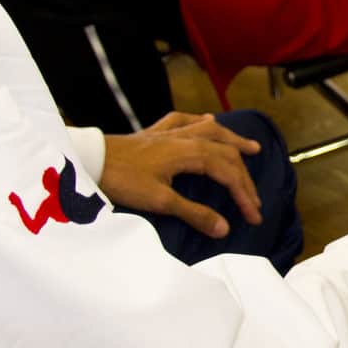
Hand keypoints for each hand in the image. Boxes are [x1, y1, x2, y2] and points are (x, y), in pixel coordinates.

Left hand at [95, 113, 265, 236]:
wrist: (92, 159)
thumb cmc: (124, 180)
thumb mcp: (160, 201)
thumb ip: (194, 213)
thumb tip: (224, 228)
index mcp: (191, 153)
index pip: (229, 173)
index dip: (244, 195)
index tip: (254, 216)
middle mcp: (186, 137)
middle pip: (226, 154)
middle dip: (244, 178)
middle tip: (255, 199)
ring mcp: (171, 132)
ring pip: (212, 131)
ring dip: (234, 140)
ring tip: (252, 147)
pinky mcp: (156, 132)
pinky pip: (186, 121)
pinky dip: (201, 121)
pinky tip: (207, 119)